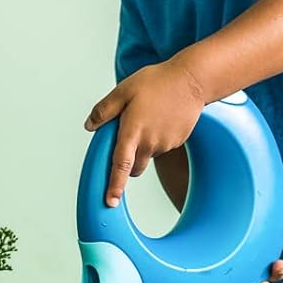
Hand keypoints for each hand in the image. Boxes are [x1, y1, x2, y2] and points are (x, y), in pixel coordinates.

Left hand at [84, 58, 205, 206]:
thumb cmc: (157, 82)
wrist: (192, 80)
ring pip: (148, 155)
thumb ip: (104, 110)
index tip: (110, 202)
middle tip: (127, 135)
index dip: (115, 186)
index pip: (120, 166)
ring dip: (144, 145)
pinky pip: (162, 146)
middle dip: (127, 162)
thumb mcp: (123, 90)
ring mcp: (166, 144)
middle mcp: (150, 142)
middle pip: (134, 167)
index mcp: (133, 132)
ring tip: (148, 116)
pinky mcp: (177, 142)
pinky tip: (161, 117)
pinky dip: (157, 138)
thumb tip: (90, 126)